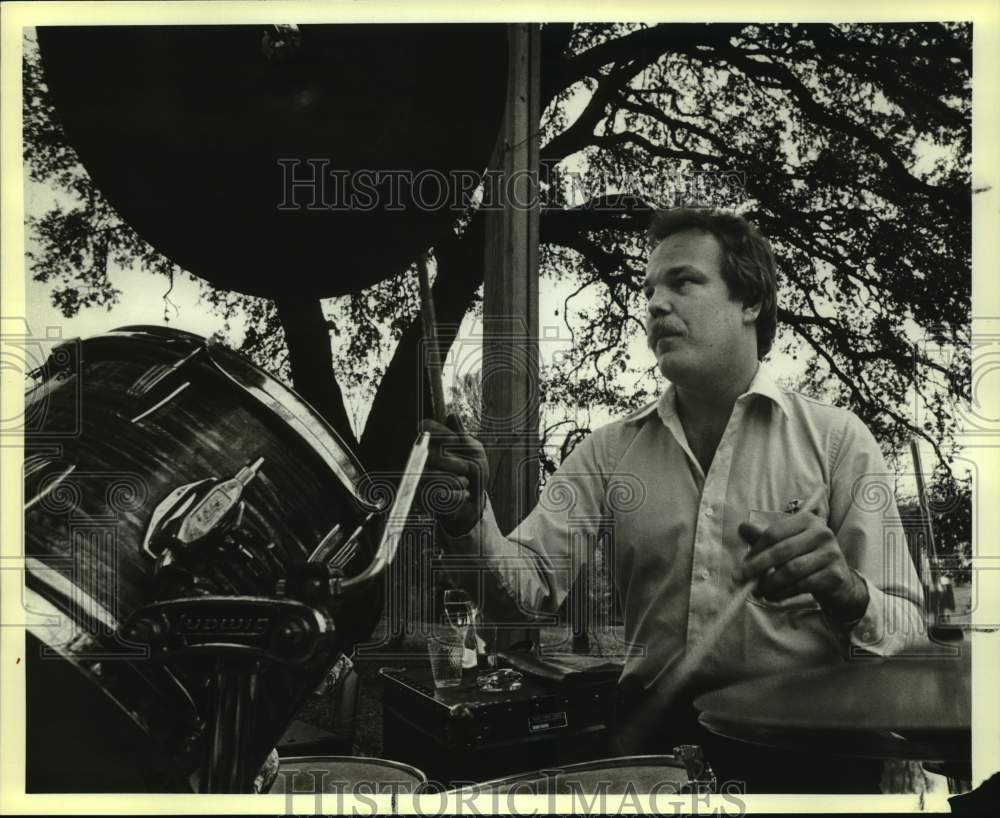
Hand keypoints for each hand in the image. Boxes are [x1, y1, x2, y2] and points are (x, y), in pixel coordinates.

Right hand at [419, 413, 488, 536]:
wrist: (473, 502)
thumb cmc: (472, 474)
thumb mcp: (475, 452)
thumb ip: (464, 437)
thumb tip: (452, 417)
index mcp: (433, 443)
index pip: (425, 428)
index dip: (440, 431)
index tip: (455, 440)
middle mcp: (421, 459)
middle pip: (430, 453)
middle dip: (456, 462)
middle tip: (467, 468)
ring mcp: (419, 479)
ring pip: (434, 476)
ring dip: (458, 480)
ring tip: (465, 483)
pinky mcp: (423, 499)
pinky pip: (440, 495)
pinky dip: (458, 496)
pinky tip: (463, 495)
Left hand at [737, 509, 868, 623]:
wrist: (838, 582)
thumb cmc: (806, 558)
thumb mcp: (786, 544)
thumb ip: (765, 537)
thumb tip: (742, 527)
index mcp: (807, 520)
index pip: (774, 533)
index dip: (755, 550)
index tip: (743, 565)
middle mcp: (822, 533)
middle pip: (782, 550)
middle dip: (758, 566)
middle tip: (743, 579)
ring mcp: (831, 554)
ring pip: (791, 569)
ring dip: (770, 583)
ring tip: (758, 591)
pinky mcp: (835, 575)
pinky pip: (802, 585)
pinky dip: (783, 592)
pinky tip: (774, 595)